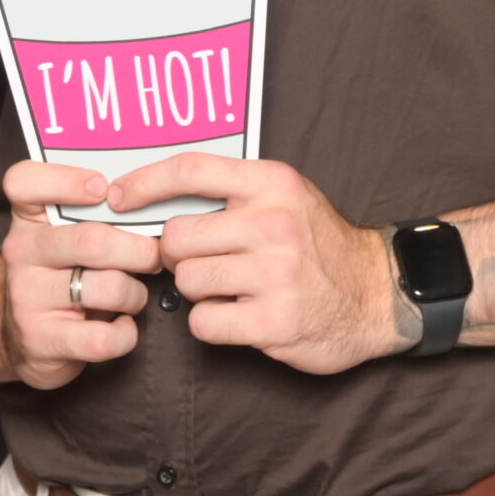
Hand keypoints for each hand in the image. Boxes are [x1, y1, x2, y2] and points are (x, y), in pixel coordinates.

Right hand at [0, 160, 162, 389]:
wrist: (25, 338)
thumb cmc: (64, 276)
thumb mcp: (67, 237)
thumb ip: (99, 214)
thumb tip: (158, 199)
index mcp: (29, 218)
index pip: (24, 182)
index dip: (65, 180)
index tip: (104, 188)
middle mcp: (21, 251)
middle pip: (91, 240)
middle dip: (139, 251)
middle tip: (154, 258)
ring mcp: (27, 296)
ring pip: (106, 287)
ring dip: (135, 294)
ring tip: (133, 297)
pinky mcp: (41, 340)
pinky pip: (102, 337)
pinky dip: (125, 334)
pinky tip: (122, 327)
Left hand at [111, 155, 408, 373]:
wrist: (378, 293)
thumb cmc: (318, 244)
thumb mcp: (284, 197)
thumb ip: (231, 193)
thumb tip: (153, 199)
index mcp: (271, 184)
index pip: (190, 170)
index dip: (143, 182)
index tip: (116, 198)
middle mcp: (273, 223)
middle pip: (176, 237)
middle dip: (179, 256)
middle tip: (203, 263)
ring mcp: (276, 273)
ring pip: (187, 282)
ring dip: (198, 292)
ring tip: (231, 289)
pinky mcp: (276, 320)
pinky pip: (204, 323)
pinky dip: (212, 325)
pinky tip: (240, 316)